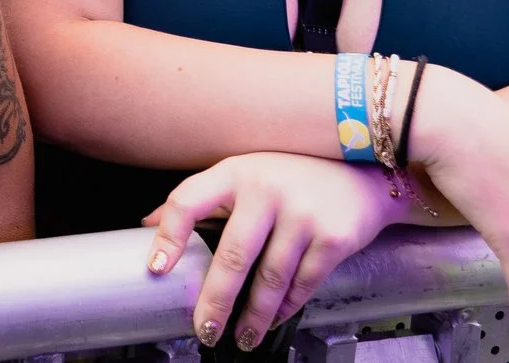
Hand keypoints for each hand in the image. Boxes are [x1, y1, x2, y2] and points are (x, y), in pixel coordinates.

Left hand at [146, 153, 410, 351]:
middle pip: (233, 255)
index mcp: (234, 173)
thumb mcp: (241, 173)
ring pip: (270, 278)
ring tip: (242, 337)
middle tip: (204, 329)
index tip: (156, 270)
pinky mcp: (334, 238)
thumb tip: (147, 223)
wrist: (361, 174)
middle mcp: (266, 190)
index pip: (188, 201)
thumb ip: (199, 199)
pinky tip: (274, 320)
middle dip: (216, 300)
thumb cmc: (290, 176)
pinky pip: (303, 283)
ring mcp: (302, 214)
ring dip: (254, 316)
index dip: (169, 236)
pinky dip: (286, 307)